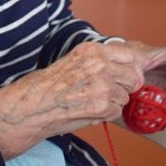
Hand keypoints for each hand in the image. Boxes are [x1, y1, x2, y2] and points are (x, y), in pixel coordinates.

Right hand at [0, 41, 144, 158]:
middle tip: (108, 91)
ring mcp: (103, 86)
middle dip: (124, 86)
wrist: (33, 105)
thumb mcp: (74, 60)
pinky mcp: (102, 106)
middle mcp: (100, 65)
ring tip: (92, 102)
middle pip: (133, 77)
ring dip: (113, 102)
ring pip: (125, 96)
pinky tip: (89, 111)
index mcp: (92, 50)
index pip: (129, 55)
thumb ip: (98, 60)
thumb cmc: (48, 84)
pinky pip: (116, 112)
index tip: (127, 73)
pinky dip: (106, 115)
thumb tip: (125, 65)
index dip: (131, 67)